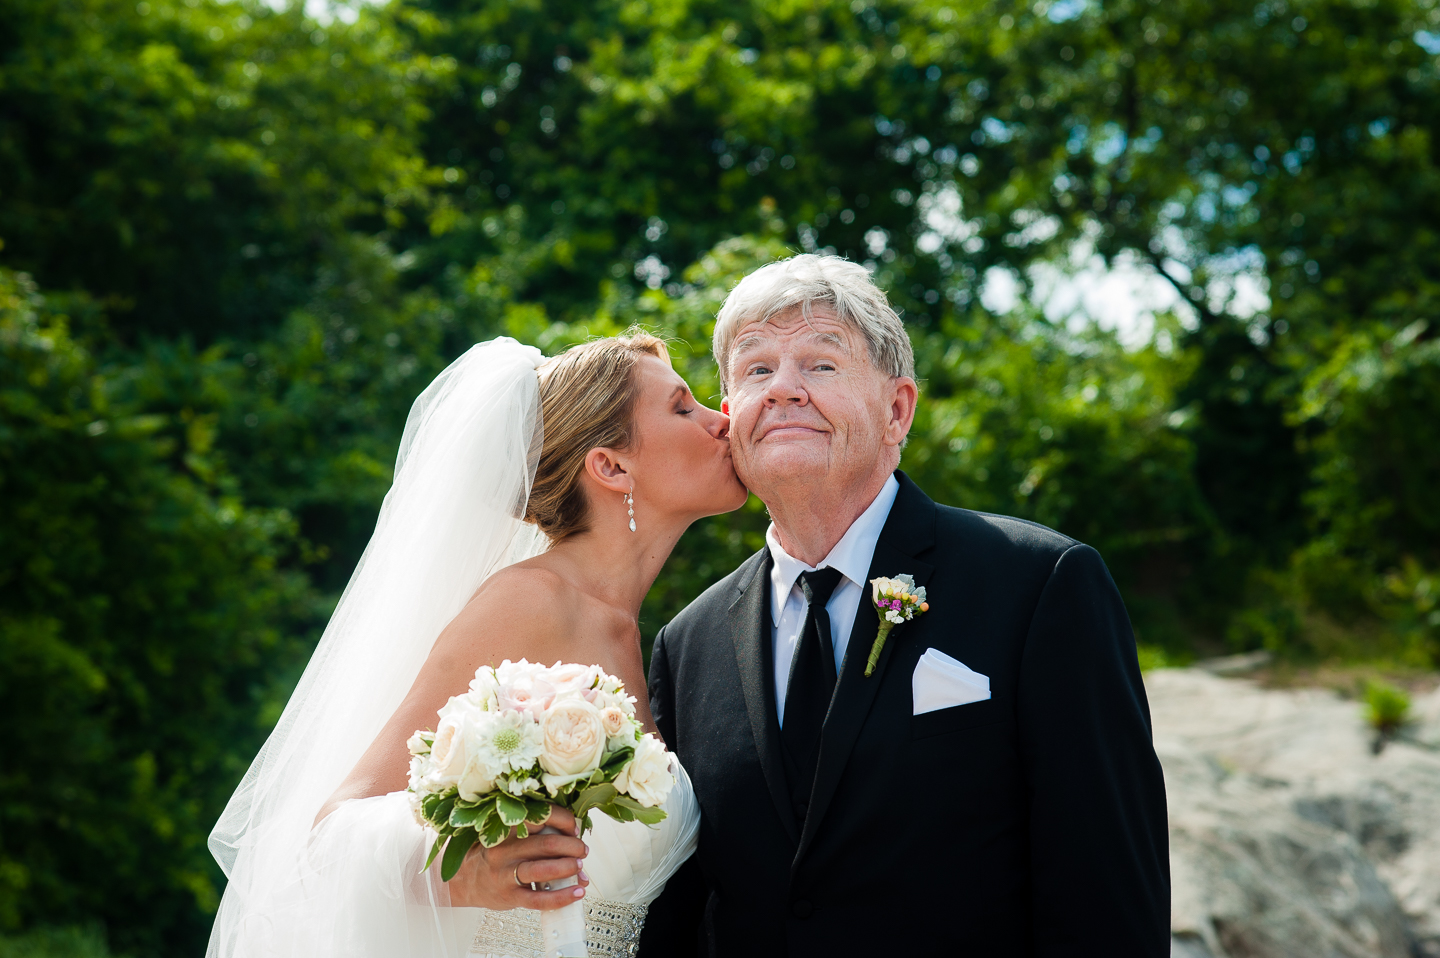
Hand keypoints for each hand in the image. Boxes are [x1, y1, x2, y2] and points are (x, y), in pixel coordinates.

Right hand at [444, 806, 589, 910]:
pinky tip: (576, 893)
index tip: (574, 828)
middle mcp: (505, 849)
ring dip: (568, 867)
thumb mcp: (507, 837)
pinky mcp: (510, 896)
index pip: (541, 817)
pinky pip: (539, 899)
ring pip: (543, 869)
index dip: (564, 820)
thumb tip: (574, 842)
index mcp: (506, 829)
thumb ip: (536, 835)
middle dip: (572, 846)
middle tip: (582, 850)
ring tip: (579, 868)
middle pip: (546, 843)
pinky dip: (562, 897)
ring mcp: (506, 874)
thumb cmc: (493, 856)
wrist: (463, 881)